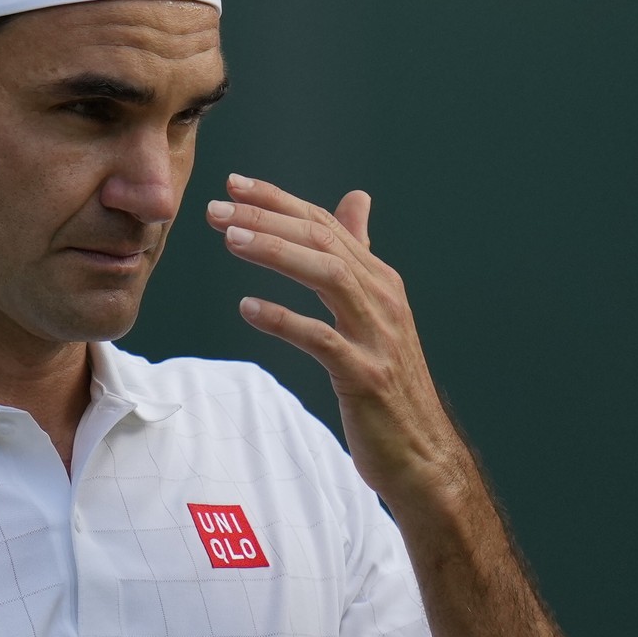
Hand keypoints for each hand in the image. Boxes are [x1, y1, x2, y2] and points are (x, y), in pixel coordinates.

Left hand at [205, 173, 471, 509]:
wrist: (421, 453)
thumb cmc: (387, 380)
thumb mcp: (374, 310)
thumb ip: (359, 253)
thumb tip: (356, 199)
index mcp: (379, 279)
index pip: (323, 224)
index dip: (278, 200)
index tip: (233, 184)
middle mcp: (381, 299)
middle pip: (322, 241)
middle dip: (268, 218)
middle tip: (216, 208)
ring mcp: (377, 337)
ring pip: (327, 276)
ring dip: (277, 252)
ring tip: (230, 239)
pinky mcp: (366, 376)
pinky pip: (323, 340)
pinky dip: (285, 320)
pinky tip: (248, 308)